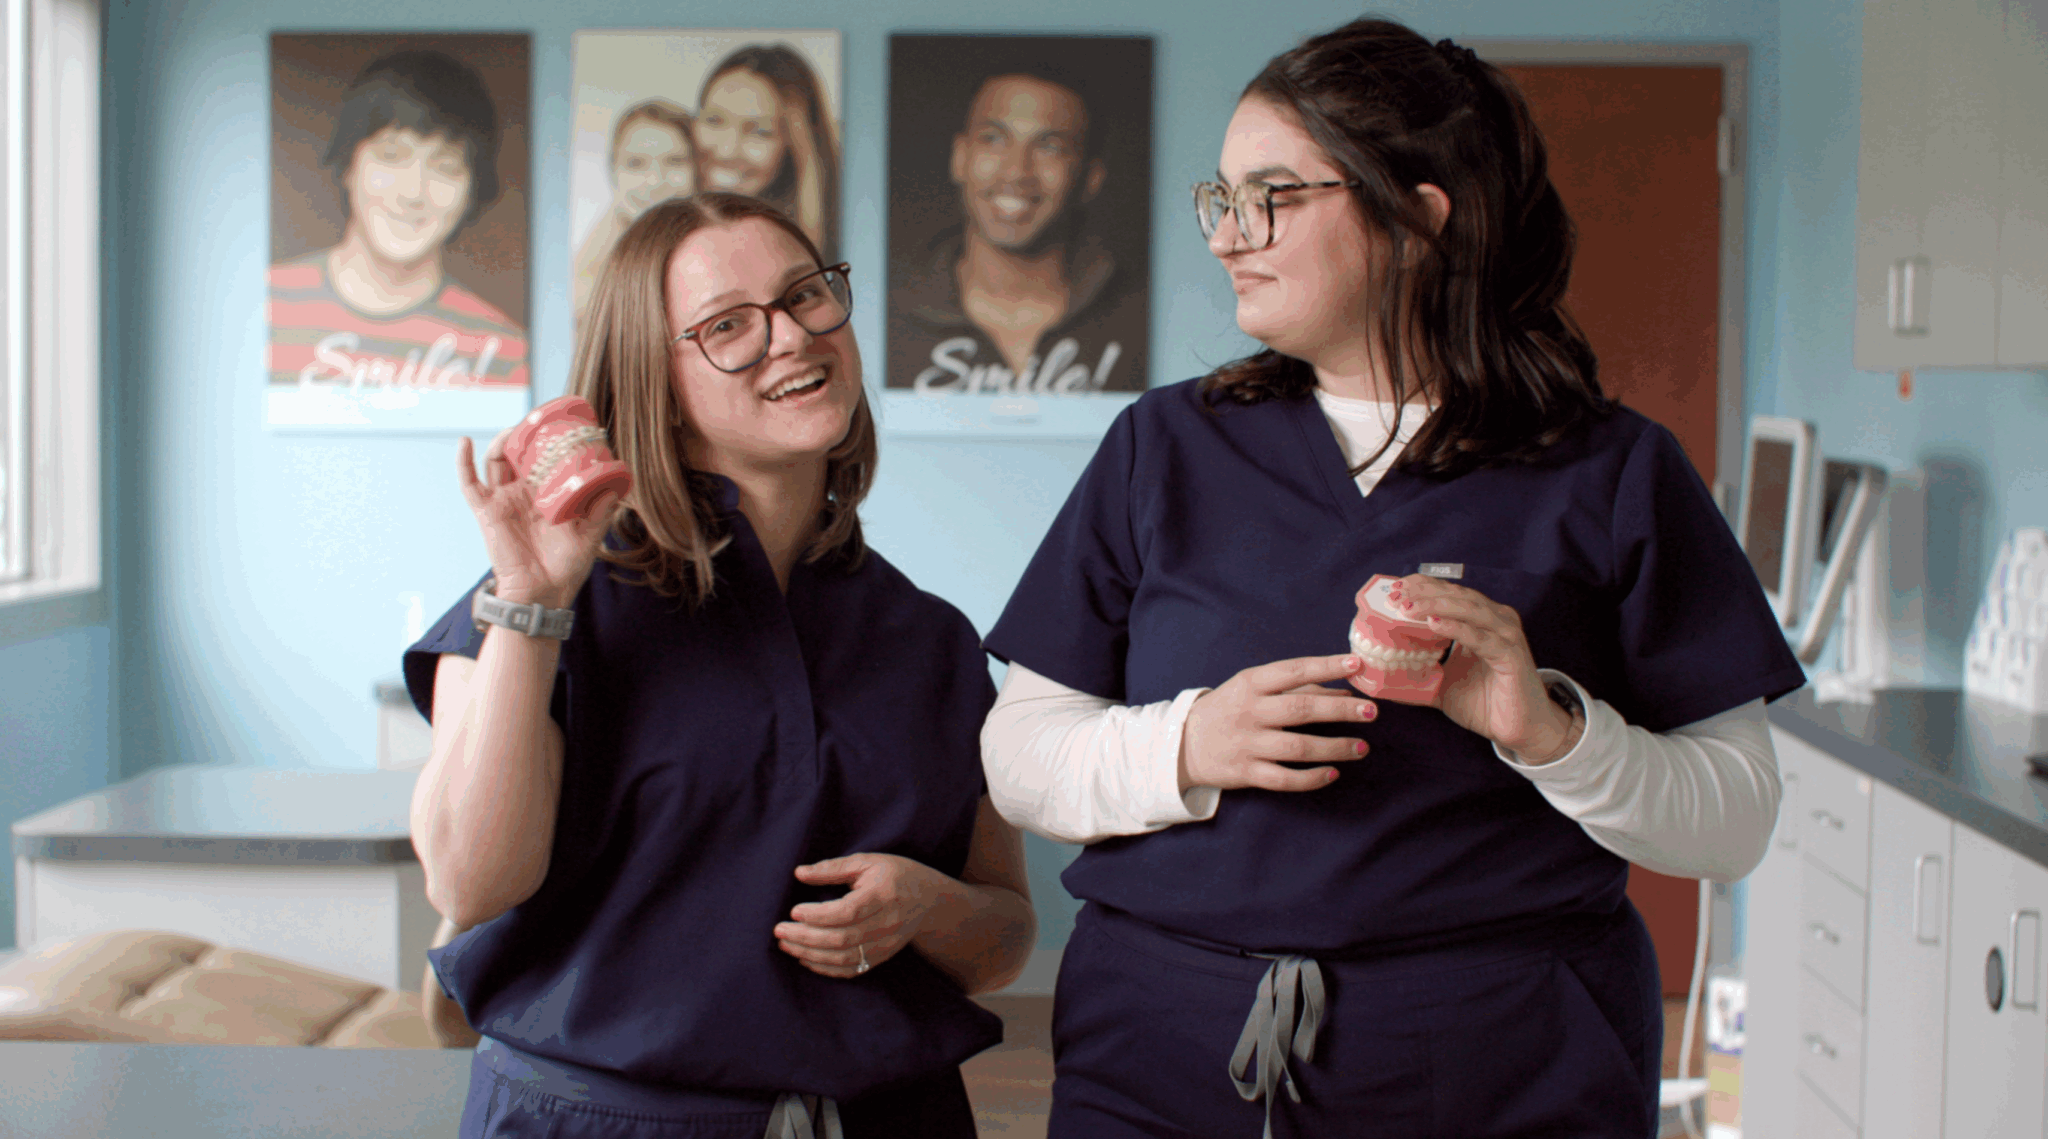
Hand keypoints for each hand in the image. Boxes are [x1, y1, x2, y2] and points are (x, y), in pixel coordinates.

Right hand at [456, 428, 621, 608]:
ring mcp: (504, 500)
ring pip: (496, 460)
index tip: (564, 425)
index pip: (546, 460)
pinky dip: (463, 461)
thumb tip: (617, 485)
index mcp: (547, 496)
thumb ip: (601, 512)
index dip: (550, 442)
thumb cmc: (566, 567)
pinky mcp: (487, 510)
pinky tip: (464, 441)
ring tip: (514, 429)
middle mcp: (524, 493)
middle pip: (520, 454)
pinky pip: (469, 483)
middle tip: (538, 419)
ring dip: (503, 440)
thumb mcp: (590, 536)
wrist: (544, 593)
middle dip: (526, 434)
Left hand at [774, 854, 945, 978]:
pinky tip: (805, 958)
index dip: (818, 915)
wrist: (929, 900)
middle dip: (806, 938)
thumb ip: (833, 868)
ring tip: (786, 945)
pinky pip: (851, 969)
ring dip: (811, 955)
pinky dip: (825, 968)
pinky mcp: (882, 957)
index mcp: (883, 895)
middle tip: (779, 931)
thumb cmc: (894, 875)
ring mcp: (886, 944)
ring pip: (844, 958)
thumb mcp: (868, 862)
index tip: (794, 910)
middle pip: (842, 938)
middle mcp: (888, 923)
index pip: (848, 911)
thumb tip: (799, 873)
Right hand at [1179, 654, 1376, 793]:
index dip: (1327, 666)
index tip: (1357, 664)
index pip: (1294, 671)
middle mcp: (1249, 712)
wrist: (1182, 744)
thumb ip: (1298, 689)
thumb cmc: (1228, 710)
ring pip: (1297, 747)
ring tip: (1362, 747)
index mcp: (1251, 684)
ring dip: (1334, 747)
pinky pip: (1284, 778)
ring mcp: (1247, 744)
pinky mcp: (1246, 773)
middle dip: (1340, 711)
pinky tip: (1332, 774)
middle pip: (1301, 709)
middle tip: (1372, 711)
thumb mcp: (1254, 689)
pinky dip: (1311, 778)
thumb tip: (1345, 693)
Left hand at [1383, 574, 1576, 759]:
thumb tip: (1380, 677)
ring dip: (1436, 604)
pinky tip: (1433, 624)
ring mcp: (1505, 635)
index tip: (1393, 589)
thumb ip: (1415, 676)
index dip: (1421, 587)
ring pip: (1468, 609)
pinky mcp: (1510, 655)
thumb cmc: (1485, 704)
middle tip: (1396, 595)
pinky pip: (1480, 637)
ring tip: (1408, 607)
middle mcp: (1494, 621)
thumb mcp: (1441, 686)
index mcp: (1479, 621)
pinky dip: (1456, 627)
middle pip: (1456, 595)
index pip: (1448, 594)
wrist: (1519, 730)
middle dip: (1424, 592)